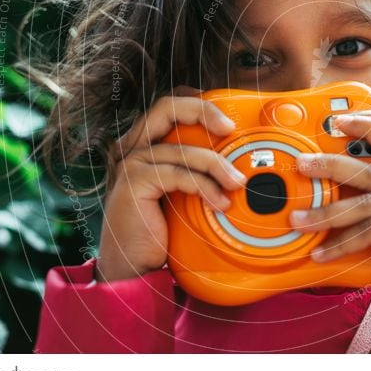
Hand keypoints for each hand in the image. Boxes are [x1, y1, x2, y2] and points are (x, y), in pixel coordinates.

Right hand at [95, 86, 245, 281]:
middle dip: (204, 111)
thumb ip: (200, 170)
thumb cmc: (163, 230)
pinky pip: (178, 174)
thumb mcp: (185, 191)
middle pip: (168, 107)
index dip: (197, 102)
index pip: (169, 104)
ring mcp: (131, 164)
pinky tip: (219, 203)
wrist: (136, 268)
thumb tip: (240, 161)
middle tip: (230, 128)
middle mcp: (134, 147)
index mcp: (145, 143)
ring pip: (181, 147)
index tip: (226, 117)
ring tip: (237, 182)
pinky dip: (204, 186)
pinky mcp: (134, 183)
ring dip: (216, 164)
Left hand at [288, 114, 370, 334]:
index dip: (368, 127)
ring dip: (326, 213)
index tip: (339, 120)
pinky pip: (369, 231)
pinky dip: (341, 243)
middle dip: (331, 165)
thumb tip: (331, 185)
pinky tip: (320, 253)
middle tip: (302, 164)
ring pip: (365, 204)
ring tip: (298, 219)